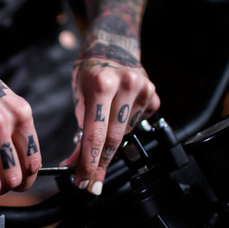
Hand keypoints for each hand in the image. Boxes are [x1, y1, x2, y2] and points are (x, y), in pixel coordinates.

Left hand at [62, 57, 159, 194]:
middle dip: (100, 164)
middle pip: (113, 139)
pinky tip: (119, 112)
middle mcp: (126, 86)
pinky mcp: (153, 95)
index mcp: (101, 84)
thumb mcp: (78, 95)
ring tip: (103, 124)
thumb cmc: (91, 71)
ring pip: (125, 133)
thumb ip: (80, 129)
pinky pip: (138, 123)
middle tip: (91, 182)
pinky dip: (125, 126)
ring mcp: (143, 90)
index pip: (95, 133)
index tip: (84, 180)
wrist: (113, 45)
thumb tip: (75, 164)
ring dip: (111, 140)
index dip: (89, 162)